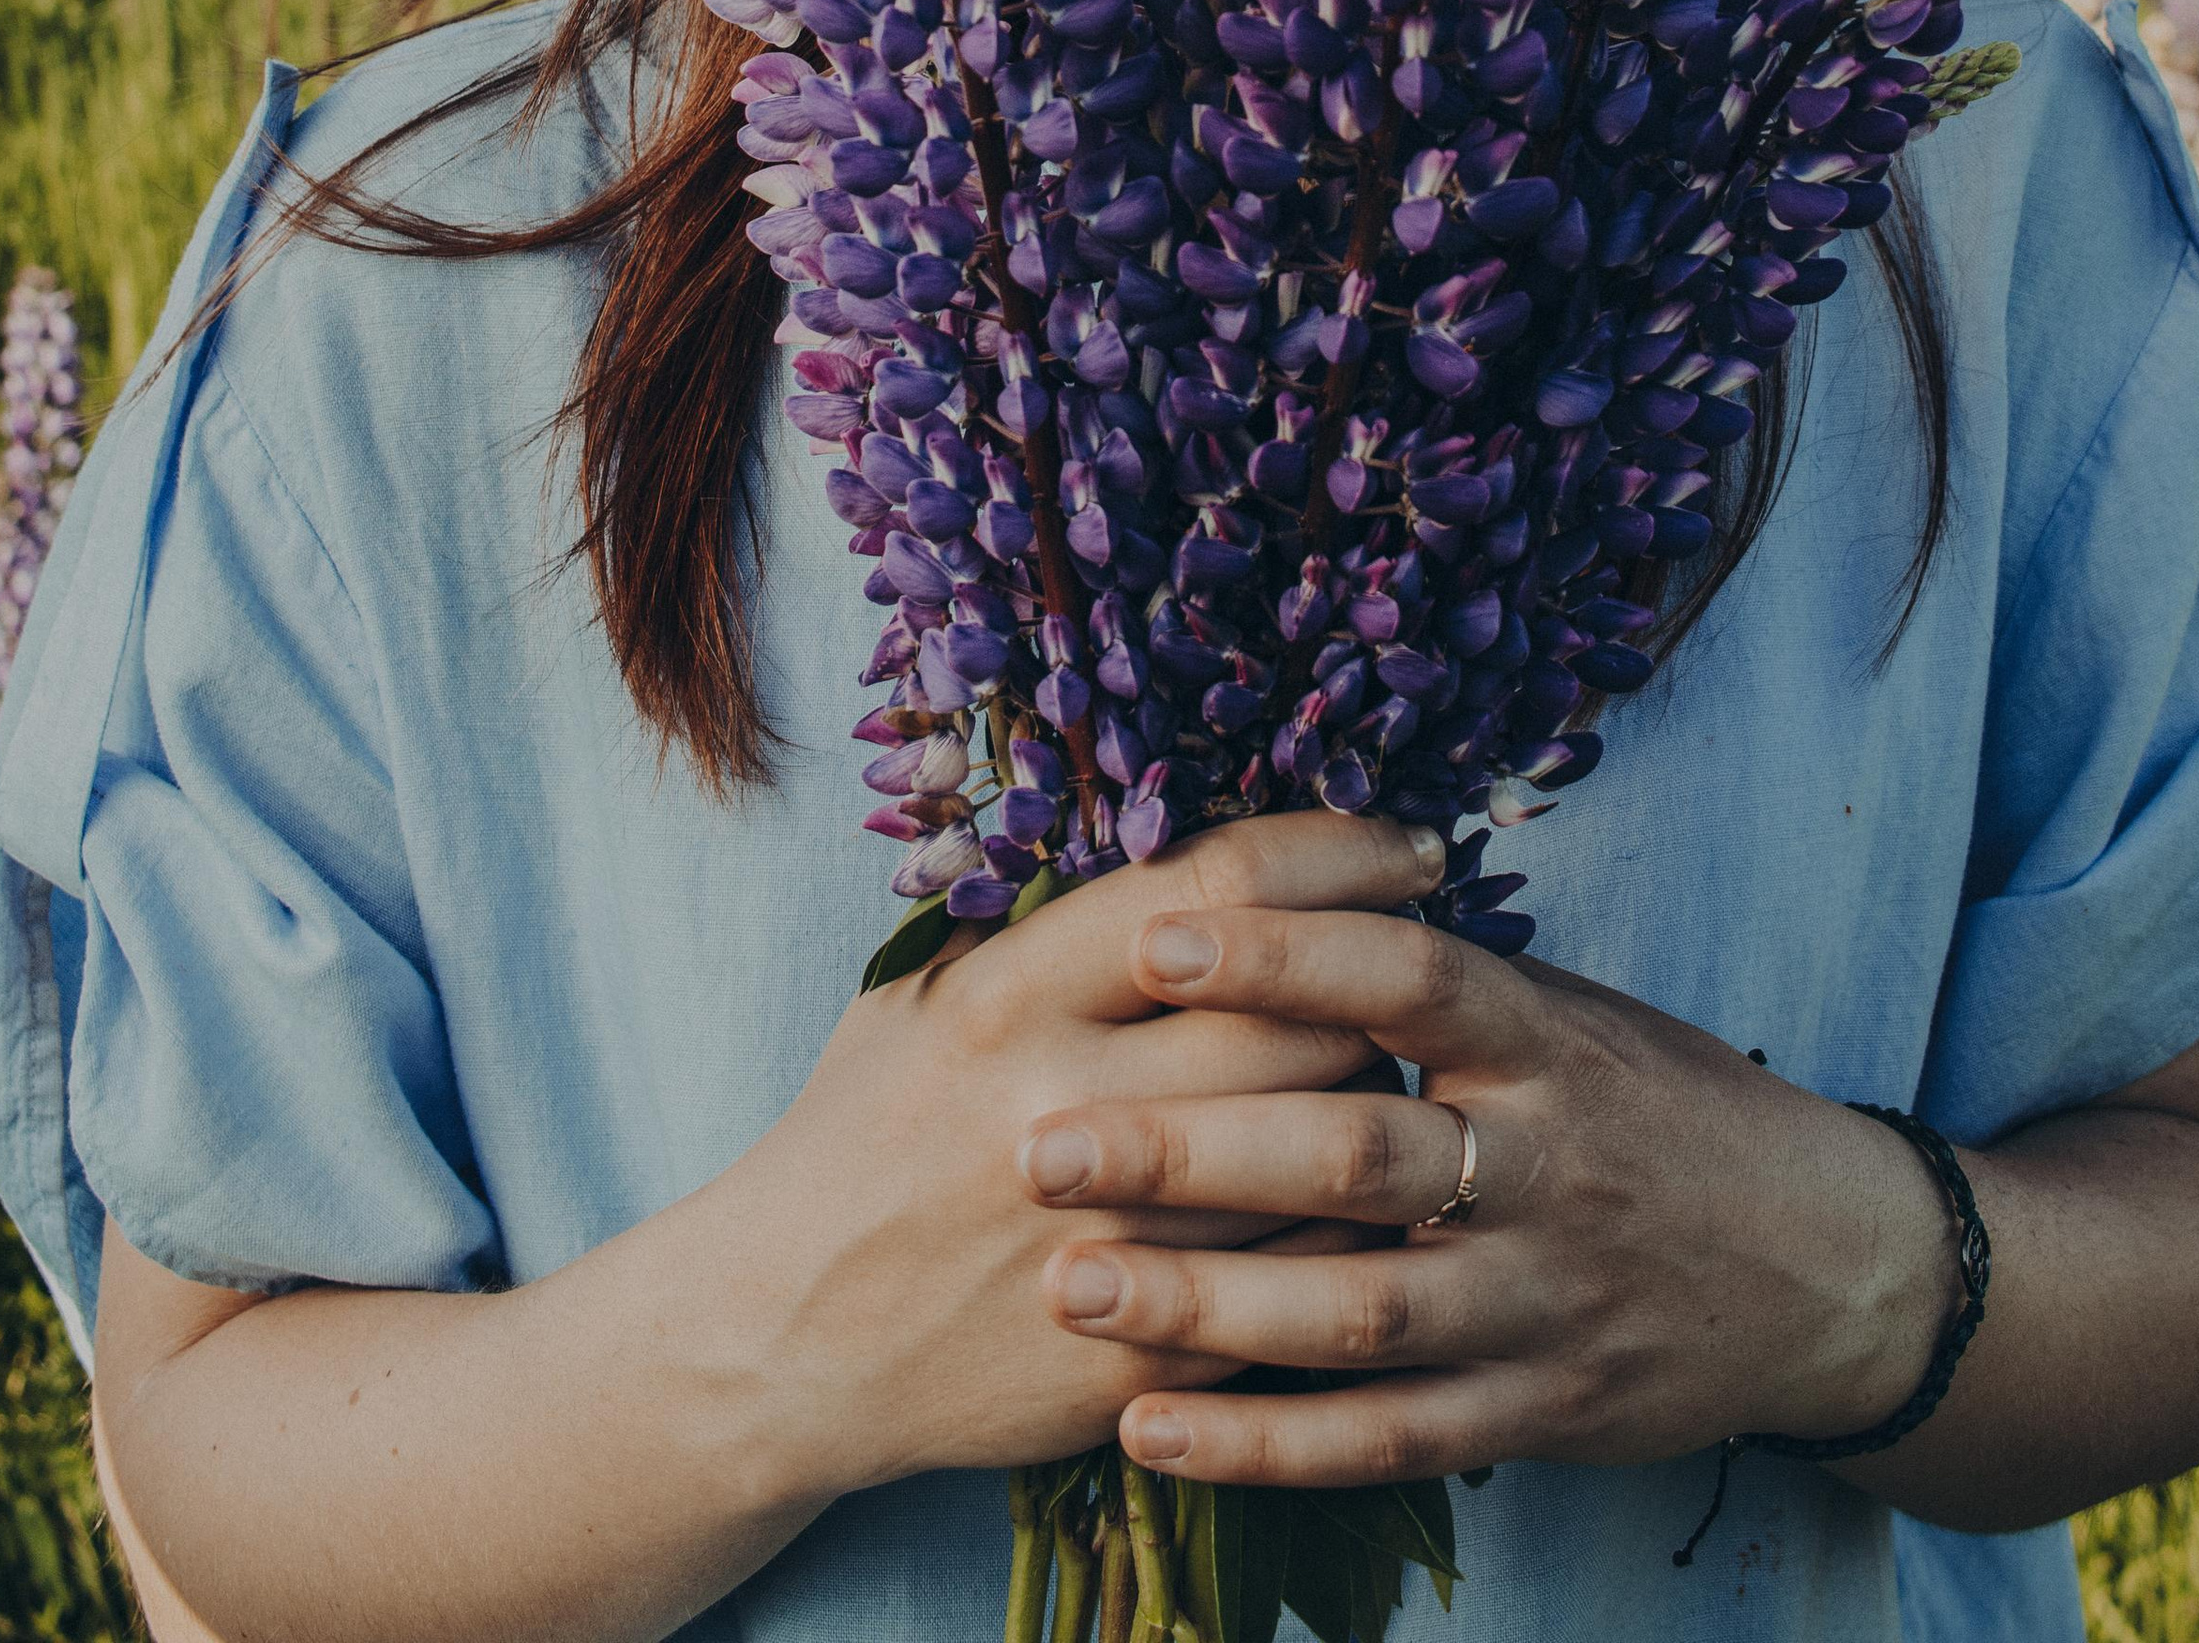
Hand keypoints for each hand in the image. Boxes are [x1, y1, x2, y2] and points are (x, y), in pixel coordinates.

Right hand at [721, 813, 1443, 1496]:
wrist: (781, 1337)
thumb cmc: (866, 1132)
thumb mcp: (926, 992)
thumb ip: (1055, 922)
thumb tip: (1210, 837)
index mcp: (1010, 998)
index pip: (1221, 888)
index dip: (1343, 853)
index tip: (1412, 848)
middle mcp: (1062, 1111)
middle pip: (1303, 1020)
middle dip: (1381, 991)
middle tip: (1417, 976)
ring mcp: (1107, 1246)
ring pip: (1325, 1159)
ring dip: (1383, 1115)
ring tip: (1400, 1084)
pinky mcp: (1138, 1360)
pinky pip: (1303, 1288)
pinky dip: (1352, 1239)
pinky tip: (1362, 1208)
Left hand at [1016, 892, 1959, 1486]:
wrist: (1830, 1270)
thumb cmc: (1662, 1108)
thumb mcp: (1576, 1010)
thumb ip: (1437, 978)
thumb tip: (1261, 889)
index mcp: (1548, 1041)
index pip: (1406, 978)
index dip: (1281, 953)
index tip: (1147, 934)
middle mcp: (1549, 1170)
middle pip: (1357, 1155)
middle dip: (1192, 1150)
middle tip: (1044, 1142)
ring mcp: (1544, 1304)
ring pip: (1358, 1316)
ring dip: (1204, 1305)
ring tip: (1067, 1284)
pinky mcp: (1537, 1416)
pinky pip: (1386, 1444)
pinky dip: (1265, 1445)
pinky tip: (1148, 1430)